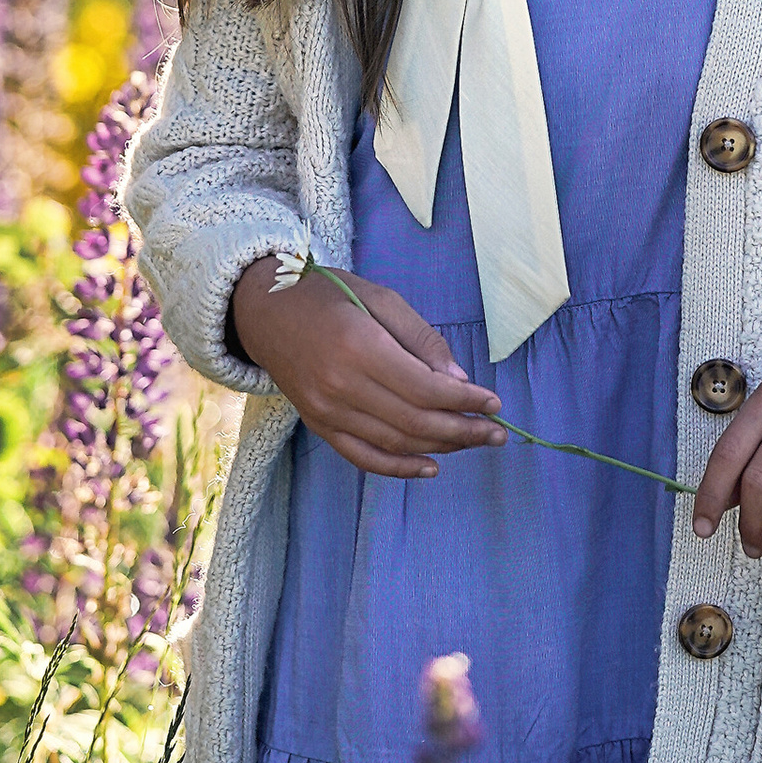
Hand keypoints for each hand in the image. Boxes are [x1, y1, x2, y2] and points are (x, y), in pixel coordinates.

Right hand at [231, 256, 507, 480]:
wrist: (264, 309)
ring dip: (441, 448)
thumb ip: (422, 340)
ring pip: (394, 443)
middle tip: (497, 433)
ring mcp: (325, 411)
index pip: (425, 389)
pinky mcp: (317, 424)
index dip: (466, 401)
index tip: (495, 403)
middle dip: (464, 431)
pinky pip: (363, 457)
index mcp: (359, 346)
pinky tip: (430, 467)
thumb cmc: (328, 294)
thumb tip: (459, 383)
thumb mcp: (381, 298)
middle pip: (415, 421)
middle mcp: (340, 385)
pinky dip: (399, 468)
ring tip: (475, 442)